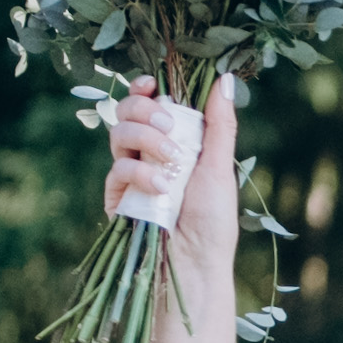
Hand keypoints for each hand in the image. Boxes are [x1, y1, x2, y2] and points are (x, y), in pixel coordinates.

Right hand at [109, 74, 239, 277]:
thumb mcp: (220, 166)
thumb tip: (226, 79)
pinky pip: (117, 168)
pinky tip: (160, 189)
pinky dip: (139, 173)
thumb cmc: (213, 220)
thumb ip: (219, 123)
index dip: (144, 88)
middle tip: (167, 124)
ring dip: (145, 139)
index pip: (150, 104)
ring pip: (118, 133)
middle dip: (143, 109)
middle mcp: (149, 154)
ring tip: (171, 161)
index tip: (151, 82)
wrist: (194, 263)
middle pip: (127, 111)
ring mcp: (130, 174)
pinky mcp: (117, 196)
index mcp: (175, 142)